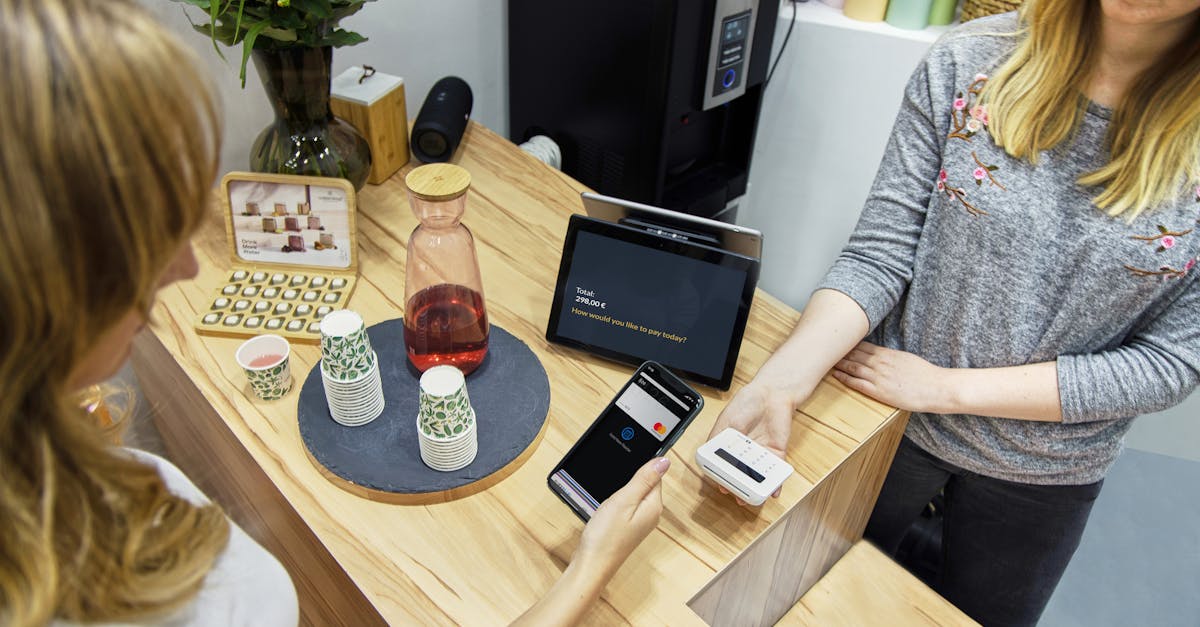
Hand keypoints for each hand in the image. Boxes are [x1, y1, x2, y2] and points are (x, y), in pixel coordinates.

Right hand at [573, 457, 669, 578]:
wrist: (592, 564)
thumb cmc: (606, 536)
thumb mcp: (625, 500)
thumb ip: (644, 479)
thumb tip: (664, 461)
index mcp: (654, 506)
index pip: (655, 475)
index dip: (639, 468)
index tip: (624, 470)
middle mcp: (651, 514)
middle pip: (645, 484)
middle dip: (628, 481)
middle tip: (613, 493)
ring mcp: (640, 522)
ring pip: (634, 495)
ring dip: (621, 493)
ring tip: (609, 503)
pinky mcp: (629, 527)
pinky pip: (627, 506)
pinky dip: (616, 503)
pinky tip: (607, 510)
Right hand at [705, 382, 797, 504]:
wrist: (770, 393)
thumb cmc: (746, 404)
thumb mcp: (725, 422)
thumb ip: (716, 440)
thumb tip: (708, 457)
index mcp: (729, 447)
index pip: (725, 468)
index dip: (723, 479)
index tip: (722, 486)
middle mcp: (745, 454)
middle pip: (741, 476)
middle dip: (739, 488)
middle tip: (736, 496)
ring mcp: (761, 455)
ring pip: (758, 477)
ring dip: (756, 490)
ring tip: (752, 498)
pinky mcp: (777, 453)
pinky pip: (777, 471)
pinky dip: (776, 483)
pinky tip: (773, 491)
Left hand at [832, 342, 948, 412]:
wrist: (936, 388)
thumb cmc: (924, 375)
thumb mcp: (906, 359)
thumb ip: (890, 357)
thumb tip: (881, 355)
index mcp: (887, 354)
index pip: (862, 346)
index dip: (847, 344)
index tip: (836, 341)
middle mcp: (880, 363)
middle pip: (854, 354)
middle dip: (838, 351)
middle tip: (823, 348)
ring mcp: (878, 377)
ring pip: (852, 367)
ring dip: (838, 363)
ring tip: (825, 361)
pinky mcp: (879, 391)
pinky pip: (857, 383)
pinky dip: (844, 378)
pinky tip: (836, 375)